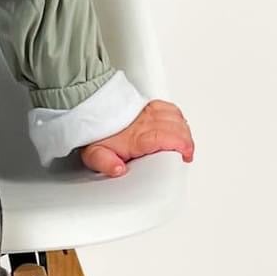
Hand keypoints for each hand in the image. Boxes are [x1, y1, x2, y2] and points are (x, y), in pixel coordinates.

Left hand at [78, 98, 194, 177]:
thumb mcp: (94, 154)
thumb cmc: (96, 134)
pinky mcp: (149, 105)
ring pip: (177, 117)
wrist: (89, 109)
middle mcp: (146, 121)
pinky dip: (178, 118)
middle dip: (187, 142)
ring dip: (184, 131)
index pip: (169, 137)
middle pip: (178, 128)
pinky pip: (171, 108)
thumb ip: (106, 164)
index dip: (183, 146)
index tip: (186, 155)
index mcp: (138, 136)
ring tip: (183, 143)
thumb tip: (118, 170)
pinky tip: (178, 126)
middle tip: (185, 154)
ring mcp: (149, 111)